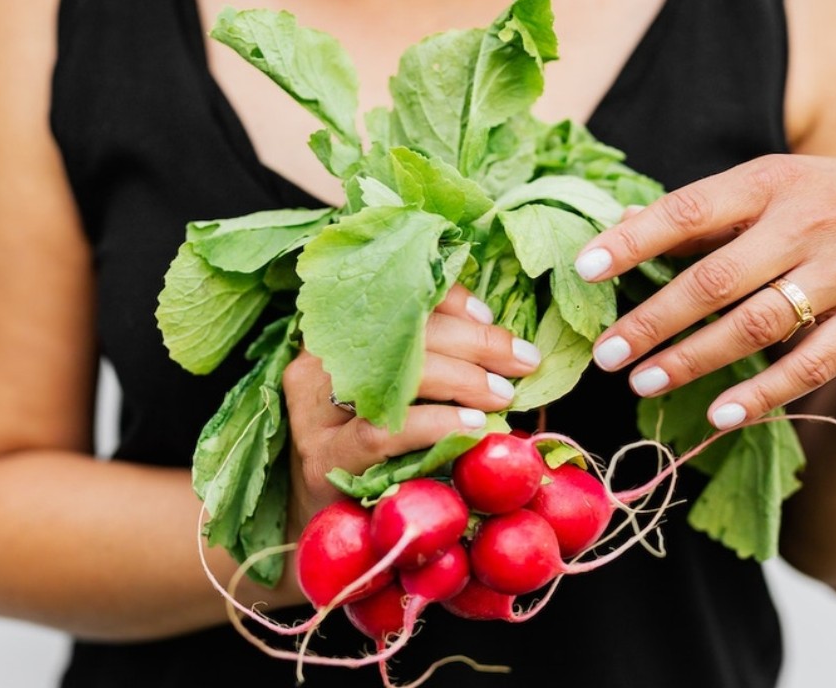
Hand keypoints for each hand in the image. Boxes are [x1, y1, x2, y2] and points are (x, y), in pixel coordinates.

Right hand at [282, 285, 542, 523]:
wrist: (323, 533)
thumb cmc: (375, 461)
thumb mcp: (402, 403)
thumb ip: (437, 368)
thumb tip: (507, 349)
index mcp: (336, 342)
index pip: (394, 301)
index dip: (448, 302)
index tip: (491, 318)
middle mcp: (317, 367)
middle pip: (400, 334)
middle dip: (473, 342)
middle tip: (521, 360)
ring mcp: (314, 413)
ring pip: (393, 377)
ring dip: (461, 380)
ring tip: (502, 395)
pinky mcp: (324, 459)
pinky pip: (384, 431)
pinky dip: (436, 424)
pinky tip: (473, 429)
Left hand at [574, 154, 835, 429]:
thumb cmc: (835, 201)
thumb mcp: (776, 186)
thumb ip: (706, 212)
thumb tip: (619, 227)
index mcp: (770, 182)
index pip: (689, 210)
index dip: (634, 241)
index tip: (584, 269)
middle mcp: (806, 223)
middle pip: (715, 279)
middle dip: (653, 320)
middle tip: (605, 354)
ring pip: (756, 326)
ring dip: (693, 360)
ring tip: (643, 382)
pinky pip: (812, 364)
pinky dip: (764, 395)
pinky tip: (720, 416)